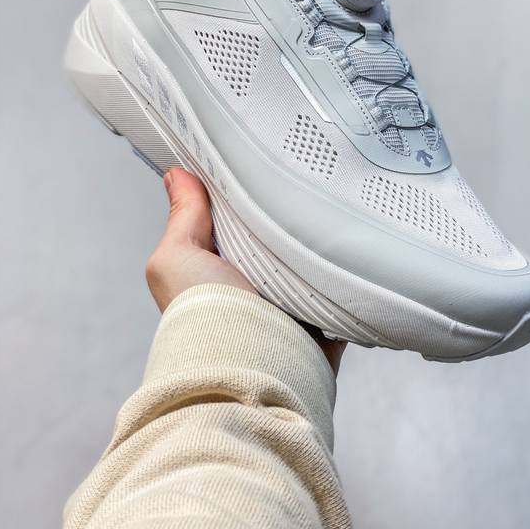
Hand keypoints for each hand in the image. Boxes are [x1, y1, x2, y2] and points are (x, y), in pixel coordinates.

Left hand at [146, 167, 344, 374]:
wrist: (248, 369)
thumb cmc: (203, 318)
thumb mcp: (176, 258)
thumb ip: (182, 219)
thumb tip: (176, 175)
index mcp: (221, 267)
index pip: (237, 220)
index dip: (246, 193)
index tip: (262, 159)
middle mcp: (256, 285)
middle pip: (278, 237)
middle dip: (289, 215)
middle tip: (305, 178)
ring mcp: (291, 304)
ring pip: (312, 260)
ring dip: (320, 243)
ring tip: (332, 207)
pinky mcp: (324, 320)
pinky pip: (342, 287)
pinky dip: (348, 272)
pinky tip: (354, 245)